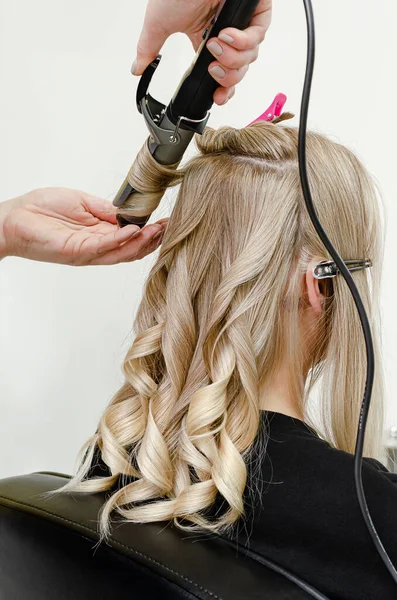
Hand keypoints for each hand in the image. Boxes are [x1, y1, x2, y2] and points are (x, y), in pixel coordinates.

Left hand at [0, 188, 166, 265]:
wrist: (14, 218)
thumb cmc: (42, 209)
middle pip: (131, 249)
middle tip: (168, 227)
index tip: (165, 220)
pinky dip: (121, 239)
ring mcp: (88, 252)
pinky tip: (133, 230)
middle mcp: (97, 246)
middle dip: (152, 239)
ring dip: (142, 242)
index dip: (149, 230)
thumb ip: (106, 210)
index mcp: (99, 233)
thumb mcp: (83, 202)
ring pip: (122, 253)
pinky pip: (104, 247)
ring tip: (157, 230)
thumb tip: (129, 212)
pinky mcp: (77, 252)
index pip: (130, 236)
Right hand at [133, 0, 271, 105]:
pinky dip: (243, 41)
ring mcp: (242, 22)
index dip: (222, 89)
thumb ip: (148, 48)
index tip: (215, 97)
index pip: (222, 73)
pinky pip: (259, 35)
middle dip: (227, 76)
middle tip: (213, 69)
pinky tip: (227, 34)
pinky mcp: (256, 9)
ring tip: (216, 45)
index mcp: (207, 40)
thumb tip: (136, 68)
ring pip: (250, 56)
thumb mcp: (158, 23)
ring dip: (233, 57)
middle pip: (238, 70)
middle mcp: (227, 33)